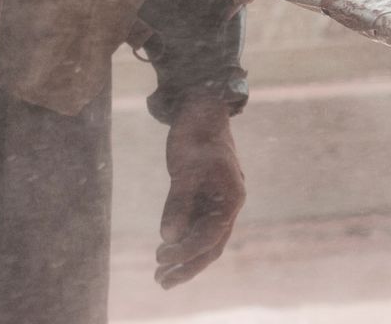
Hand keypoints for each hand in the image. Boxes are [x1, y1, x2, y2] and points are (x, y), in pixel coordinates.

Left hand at [156, 97, 243, 288]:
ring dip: (184, 258)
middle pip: (211, 246)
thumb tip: (168, 237)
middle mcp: (228, 204)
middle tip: (160, 281)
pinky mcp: (206, 198)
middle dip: (187, 266)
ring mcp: (218, 202)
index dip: (185, 251)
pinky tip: (166, 249)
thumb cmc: (195, 134)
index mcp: (231, 198)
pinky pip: (197, 227)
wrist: (201, 108)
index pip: (208, 236)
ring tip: (160, 274)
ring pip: (205, 240)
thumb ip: (177, 203)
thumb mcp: (183, 168)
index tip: (161, 257)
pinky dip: (183, 241)